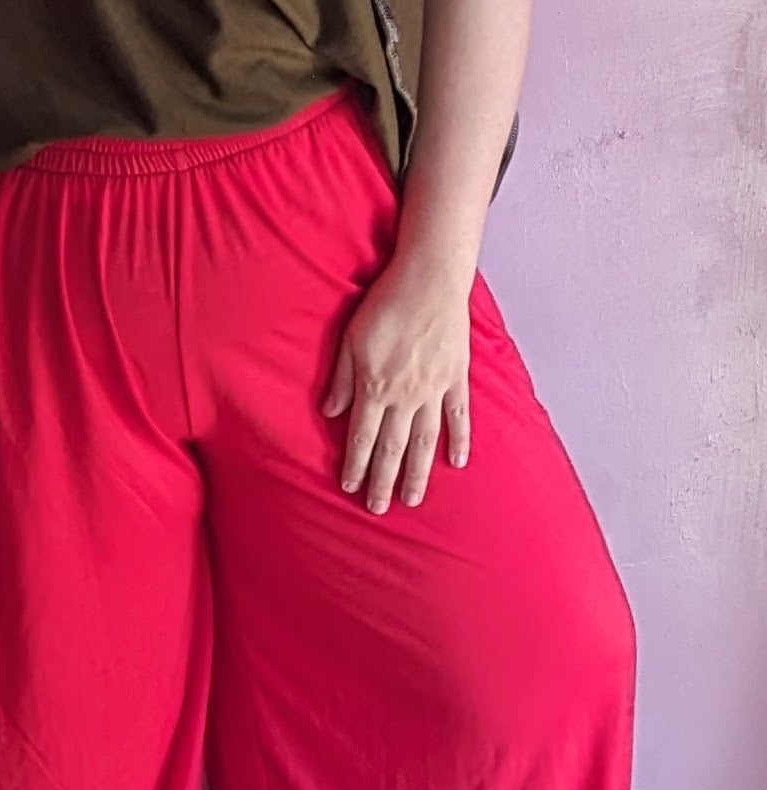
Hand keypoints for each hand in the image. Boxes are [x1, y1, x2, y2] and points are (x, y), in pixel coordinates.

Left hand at [320, 252, 471, 510]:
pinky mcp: (456, 377)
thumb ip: (342, 379)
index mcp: (375, 387)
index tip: (350, 489)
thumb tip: (330, 413)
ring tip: (412, 500)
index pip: (362, 437)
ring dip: (418, 473)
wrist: (430, 279)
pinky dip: (460, 440)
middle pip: (392, 448)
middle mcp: (405, 396)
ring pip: (425, 441)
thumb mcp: (351, 339)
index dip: (355, 465)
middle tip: (378, 510)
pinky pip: (459, 416)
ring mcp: (434, 389)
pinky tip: (457, 462)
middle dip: (383, 481)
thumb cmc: (385, 304)